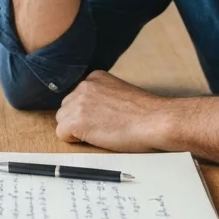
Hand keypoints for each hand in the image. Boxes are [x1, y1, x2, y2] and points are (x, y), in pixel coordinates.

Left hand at [54, 71, 170, 151]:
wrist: (156, 121)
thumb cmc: (146, 114)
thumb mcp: (121, 93)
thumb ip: (103, 96)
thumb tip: (92, 111)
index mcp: (95, 77)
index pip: (77, 97)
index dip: (87, 113)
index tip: (103, 118)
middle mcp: (84, 86)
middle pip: (66, 108)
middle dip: (78, 121)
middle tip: (102, 128)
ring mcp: (79, 102)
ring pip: (62, 121)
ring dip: (77, 131)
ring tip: (101, 133)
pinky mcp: (76, 121)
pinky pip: (62, 134)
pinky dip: (75, 141)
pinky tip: (95, 138)